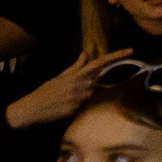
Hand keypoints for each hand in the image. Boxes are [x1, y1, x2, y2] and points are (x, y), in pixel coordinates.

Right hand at [5, 48, 135, 129]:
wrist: (32, 109)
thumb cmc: (46, 91)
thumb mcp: (60, 77)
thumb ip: (76, 67)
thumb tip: (86, 53)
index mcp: (77, 75)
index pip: (101, 63)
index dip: (116, 56)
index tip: (130, 51)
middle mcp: (82, 86)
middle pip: (101, 81)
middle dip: (101, 81)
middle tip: (92, 83)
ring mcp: (80, 99)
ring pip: (93, 94)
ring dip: (88, 94)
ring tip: (69, 97)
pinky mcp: (77, 111)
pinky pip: (85, 106)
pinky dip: (80, 105)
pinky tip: (67, 106)